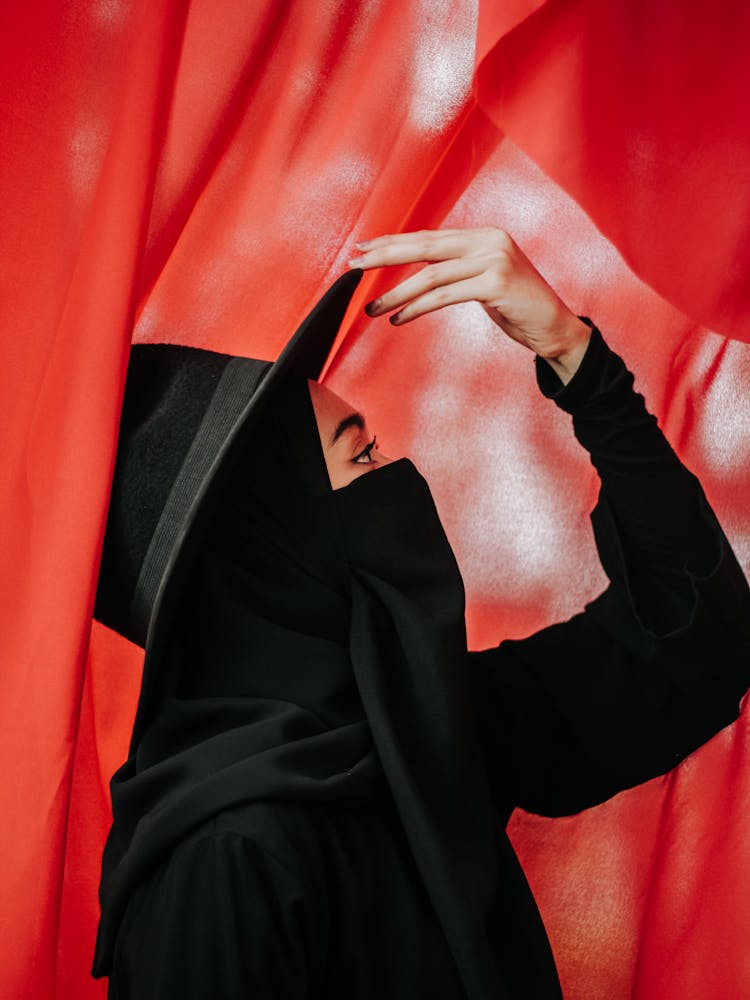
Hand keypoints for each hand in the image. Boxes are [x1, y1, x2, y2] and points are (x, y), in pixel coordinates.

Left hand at [348, 227, 591, 383]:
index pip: (429, 237)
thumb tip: (422, 271)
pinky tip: (398, 318)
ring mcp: (494, 260)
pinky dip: (417, 307)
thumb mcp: (485, 280)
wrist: (556, 329)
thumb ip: (459, 269)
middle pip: (424, 247)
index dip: (393, 243)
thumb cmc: (518, 308)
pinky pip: (445, 295)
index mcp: (483, 236)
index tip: (363, 250)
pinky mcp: (497, 284)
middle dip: (384, 256)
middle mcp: (489, 241)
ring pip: (431, 275)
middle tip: (353, 266)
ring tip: (372, 308)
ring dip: (396, 293)